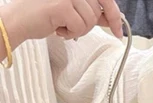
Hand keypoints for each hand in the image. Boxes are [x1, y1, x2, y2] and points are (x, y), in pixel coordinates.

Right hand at [1, 0, 122, 48]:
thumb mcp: (73, 11)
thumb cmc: (43, 15)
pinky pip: (81, 26)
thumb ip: (92, 12)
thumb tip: (112, 19)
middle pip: (97, 11)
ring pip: (91, 20)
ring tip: (62, 25)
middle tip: (72, 26)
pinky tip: (58, 28)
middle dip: (89, 25)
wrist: (18, 20)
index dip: (114, 15)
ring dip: (78, 29)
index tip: (118, 30)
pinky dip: (71, 32)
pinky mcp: (62, 5)